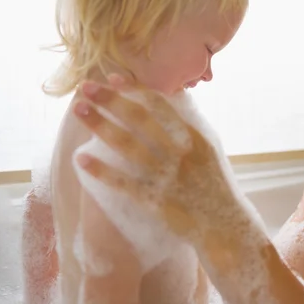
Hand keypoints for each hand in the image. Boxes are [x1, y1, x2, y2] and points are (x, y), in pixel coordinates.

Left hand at [72, 75, 237, 242]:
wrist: (223, 225)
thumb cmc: (215, 183)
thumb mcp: (211, 147)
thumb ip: (191, 122)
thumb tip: (175, 95)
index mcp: (194, 137)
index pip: (161, 105)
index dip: (135, 90)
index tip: (113, 78)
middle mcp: (179, 153)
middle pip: (138, 120)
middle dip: (110, 100)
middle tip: (85, 87)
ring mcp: (166, 177)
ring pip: (126, 146)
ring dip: (100, 126)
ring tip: (80, 111)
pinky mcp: (154, 201)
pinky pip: (122, 183)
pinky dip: (101, 170)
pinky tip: (82, 158)